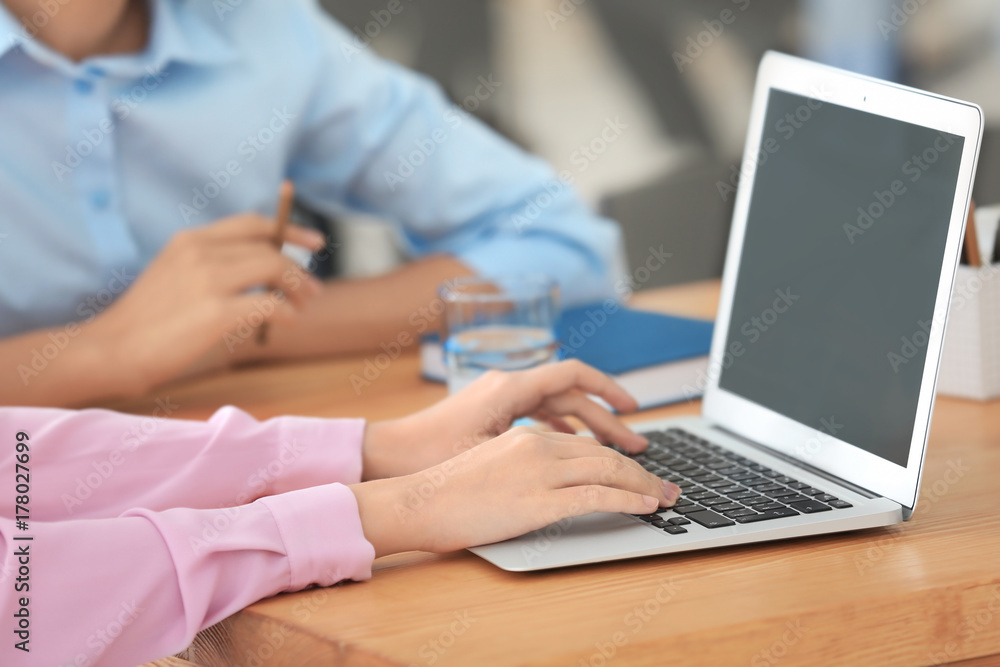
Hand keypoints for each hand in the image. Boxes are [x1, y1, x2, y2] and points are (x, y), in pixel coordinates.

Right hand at [87, 215, 324, 393]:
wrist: (111, 350)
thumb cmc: (145, 322)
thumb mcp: (175, 275)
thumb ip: (212, 266)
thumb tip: (264, 276)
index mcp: (190, 240)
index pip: (252, 224)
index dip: (289, 229)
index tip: (314, 242)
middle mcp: (200, 251)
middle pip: (269, 248)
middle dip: (299, 269)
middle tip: (312, 291)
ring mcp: (208, 279)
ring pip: (274, 268)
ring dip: (298, 288)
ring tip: (302, 307)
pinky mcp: (216, 312)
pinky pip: (270, 304)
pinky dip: (287, 312)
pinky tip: (288, 322)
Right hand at [351, 426, 680, 555]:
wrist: (418, 502)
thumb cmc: (445, 492)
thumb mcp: (489, 465)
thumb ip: (522, 464)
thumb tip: (550, 480)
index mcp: (525, 435)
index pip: (585, 441)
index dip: (618, 453)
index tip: (638, 465)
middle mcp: (537, 445)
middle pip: (604, 451)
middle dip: (641, 468)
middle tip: (666, 484)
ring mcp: (540, 470)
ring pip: (608, 467)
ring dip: (644, 482)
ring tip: (665, 496)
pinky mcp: (539, 499)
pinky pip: (598, 494)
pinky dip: (630, 498)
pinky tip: (647, 504)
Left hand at [361, 360, 650, 479]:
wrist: (387, 456)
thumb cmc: (430, 454)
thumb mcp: (488, 450)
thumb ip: (536, 445)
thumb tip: (581, 449)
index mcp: (509, 387)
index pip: (573, 374)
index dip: (608, 389)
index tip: (633, 409)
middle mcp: (506, 384)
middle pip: (570, 393)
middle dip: (606, 418)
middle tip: (636, 443)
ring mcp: (498, 396)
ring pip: (556, 404)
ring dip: (586, 424)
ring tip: (613, 448)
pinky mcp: (491, 411)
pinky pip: (538, 413)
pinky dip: (561, 427)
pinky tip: (573, 447)